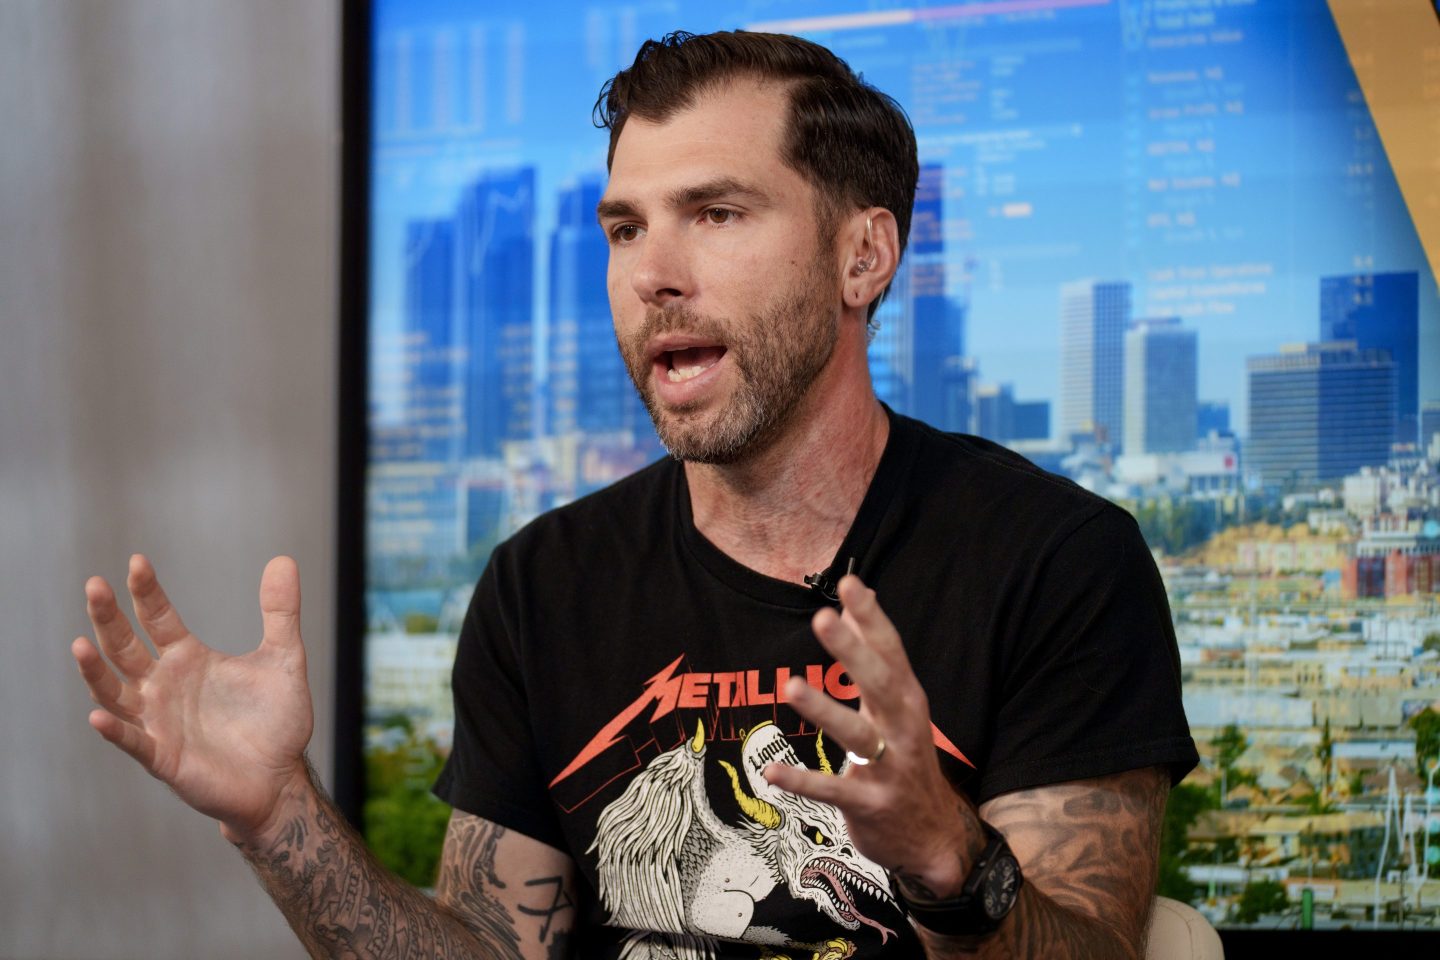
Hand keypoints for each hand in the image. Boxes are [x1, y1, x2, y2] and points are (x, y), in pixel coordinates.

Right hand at [71, 555, 314, 840]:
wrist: (281, 779)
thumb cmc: (276, 721)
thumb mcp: (284, 659)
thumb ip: (280, 613)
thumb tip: (283, 560)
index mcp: (188, 659)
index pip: (158, 618)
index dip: (146, 592)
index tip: (137, 561)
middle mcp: (165, 686)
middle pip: (125, 648)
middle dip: (108, 618)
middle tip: (94, 585)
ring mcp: (159, 721)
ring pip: (116, 692)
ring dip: (96, 671)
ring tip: (80, 644)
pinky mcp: (164, 757)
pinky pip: (133, 742)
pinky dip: (116, 729)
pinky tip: (100, 715)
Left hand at [762, 575, 982, 898]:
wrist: (933, 835)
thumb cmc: (905, 756)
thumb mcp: (897, 704)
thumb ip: (874, 655)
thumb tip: (851, 605)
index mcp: (907, 699)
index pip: (891, 650)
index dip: (871, 617)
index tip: (849, 583)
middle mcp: (902, 728)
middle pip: (878, 683)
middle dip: (852, 651)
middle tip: (823, 618)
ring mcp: (889, 767)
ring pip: (856, 734)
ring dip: (824, 710)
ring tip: (791, 686)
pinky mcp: (870, 803)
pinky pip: (834, 790)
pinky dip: (804, 781)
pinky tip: (772, 772)